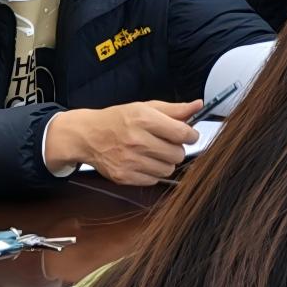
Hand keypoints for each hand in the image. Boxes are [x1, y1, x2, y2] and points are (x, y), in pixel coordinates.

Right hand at [45, 98, 199, 184]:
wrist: (88, 136)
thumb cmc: (118, 119)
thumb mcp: (145, 107)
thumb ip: (174, 109)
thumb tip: (198, 106)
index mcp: (143, 119)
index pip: (182, 133)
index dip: (191, 134)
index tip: (188, 134)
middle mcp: (136, 140)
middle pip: (177, 153)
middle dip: (176, 148)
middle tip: (166, 143)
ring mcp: (129, 160)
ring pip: (168, 169)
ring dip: (165, 162)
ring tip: (153, 152)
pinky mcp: (123, 176)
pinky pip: (153, 180)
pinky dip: (152, 173)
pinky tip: (142, 161)